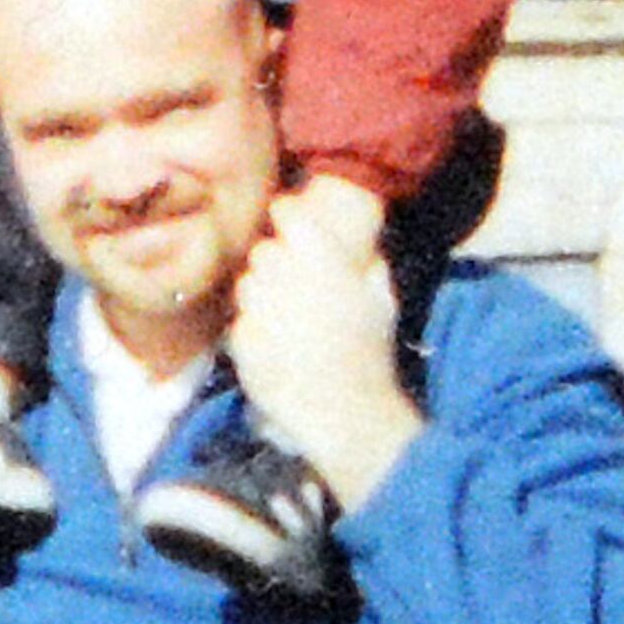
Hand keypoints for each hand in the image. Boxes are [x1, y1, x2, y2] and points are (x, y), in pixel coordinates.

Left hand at [228, 181, 418, 512]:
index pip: (286, 211)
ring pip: (247, 285)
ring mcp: (259, 308)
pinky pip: (241, 322)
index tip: (290, 227)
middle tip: (295, 286)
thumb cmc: (371, 352)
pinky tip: (278, 349)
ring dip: (262, 297)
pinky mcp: (242, 340)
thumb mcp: (382, 296)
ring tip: (287, 322)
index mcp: (324, 258)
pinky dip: (254, 332)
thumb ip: (364, 259)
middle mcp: (286, 275)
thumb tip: (352, 235)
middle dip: (277, 265)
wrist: (347, 413)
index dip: (287, 217)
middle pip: (263, 251)